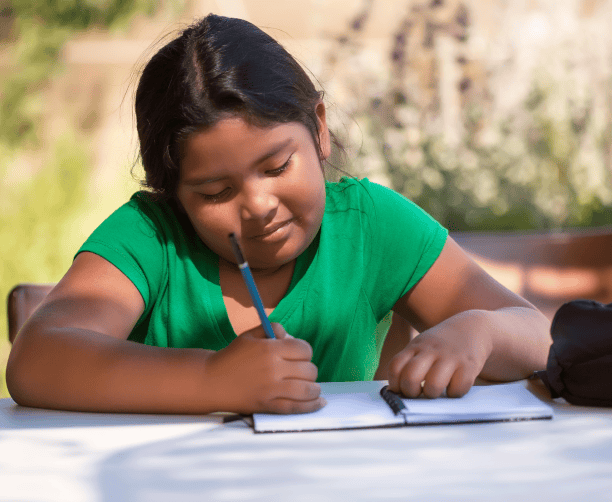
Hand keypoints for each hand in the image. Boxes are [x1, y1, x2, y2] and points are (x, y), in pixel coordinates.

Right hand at [205, 323, 324, 413]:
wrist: (211, 381)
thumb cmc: (233, 356)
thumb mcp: (251, 335)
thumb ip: (274, 329)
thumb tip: (292, 337)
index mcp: (270, 349)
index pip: (304, 349)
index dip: (305, 352)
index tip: (300, 355)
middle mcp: (273, 369)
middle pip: (309, 370)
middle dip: (309, 370)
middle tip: (301, 371)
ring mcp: (271, 389)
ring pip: (308, 389)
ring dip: (314, 388)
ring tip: (312, 387)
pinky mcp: (268, 406)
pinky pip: (297, 408)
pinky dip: (311, 406)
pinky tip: (319, 403)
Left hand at [386, 318, 491, 398]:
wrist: (473, 327)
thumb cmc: (441, 345)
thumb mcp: (422, 346)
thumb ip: (409, 363)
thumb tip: (395, 392)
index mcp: (416, 346)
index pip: (396, 367)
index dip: (395, 384)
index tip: (401, 390)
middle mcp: (431, 350)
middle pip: (411, 377)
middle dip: (410, 392)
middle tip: (418, 393)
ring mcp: (450, 357)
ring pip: (433, 386)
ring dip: (432, 394)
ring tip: (436, 390)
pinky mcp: (469, 366)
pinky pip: (457, 390)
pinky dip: (454, 394)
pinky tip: (453, 386)